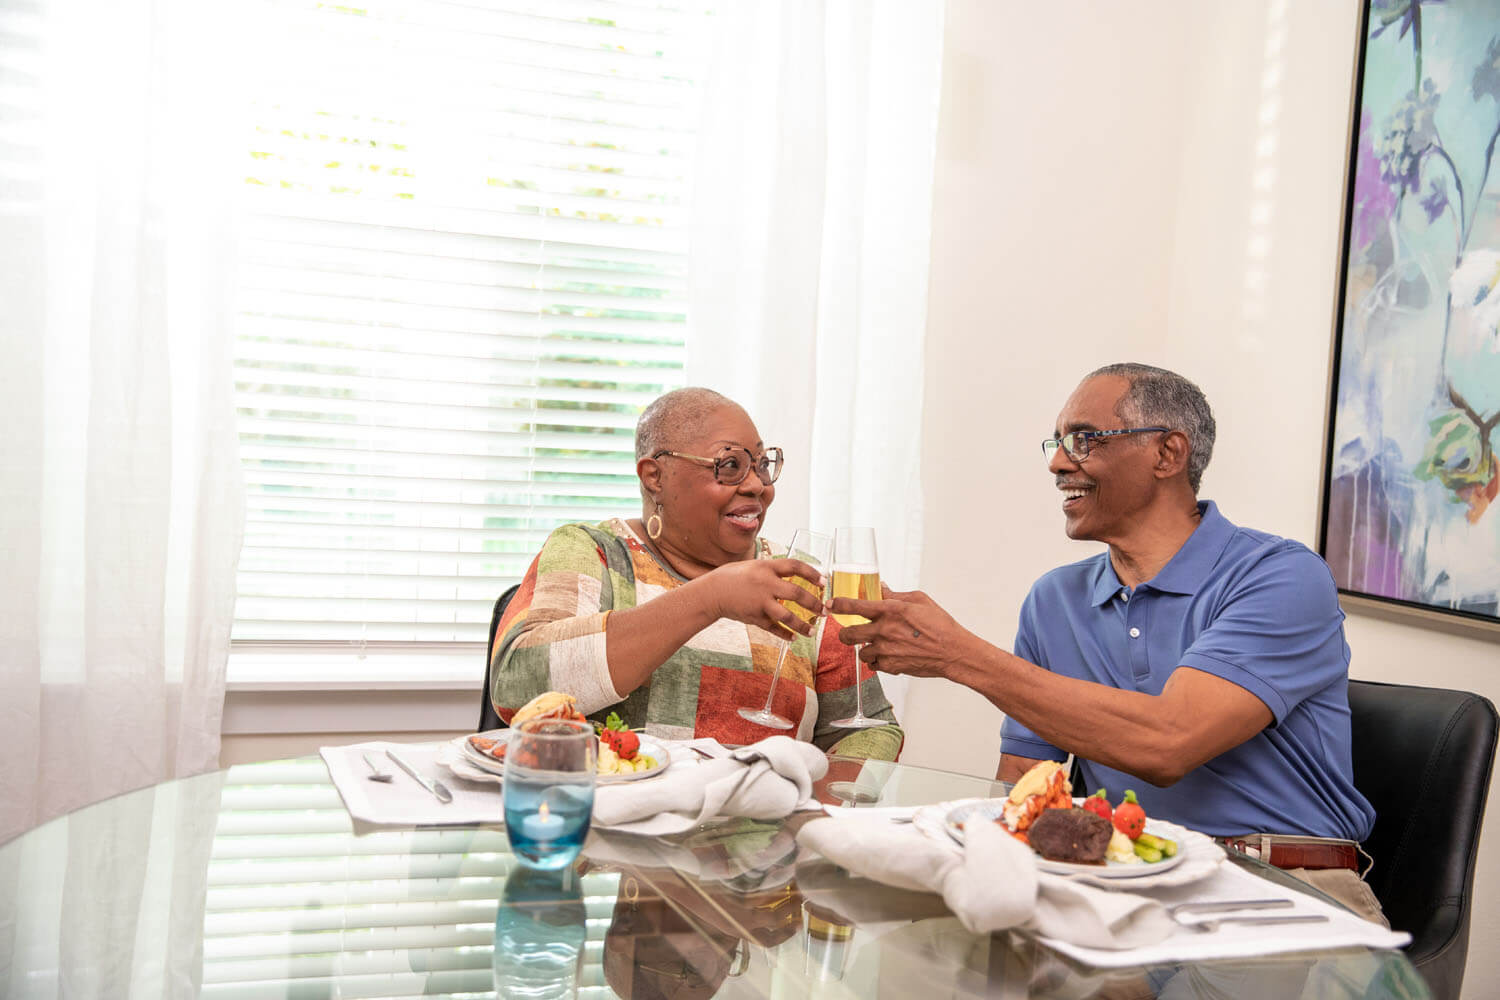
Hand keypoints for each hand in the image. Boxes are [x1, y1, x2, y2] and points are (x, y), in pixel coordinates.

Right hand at [697, 558, 824, 636]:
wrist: (711, 592)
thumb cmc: (733, 576)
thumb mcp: (753, 566)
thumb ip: (773, 570)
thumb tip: (794, 574)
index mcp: (766, 567)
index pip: (795, 566)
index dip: (812, 574)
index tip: (824, 582)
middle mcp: (765, 584)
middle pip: (796, 594)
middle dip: (814, 604)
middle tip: (824, 611)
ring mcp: (760, 602)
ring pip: (787, 616)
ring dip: (802, 625)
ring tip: (813, 631)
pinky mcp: (754, 617)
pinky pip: (773, 628)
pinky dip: (784, 634)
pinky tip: (793, 638)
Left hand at [828, 584, 976, 677]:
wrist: (953, 652)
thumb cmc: (940, 625)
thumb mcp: (920, 600)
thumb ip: (896, 595)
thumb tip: (881, 589)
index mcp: (890, 610)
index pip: (854, 606)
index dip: (837, 604)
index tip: (830, 605)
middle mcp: (884, 631)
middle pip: (847, 634)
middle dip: (846, 633)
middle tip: (850, 632)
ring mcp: (886, 651)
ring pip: (860, 652)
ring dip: (865, 648)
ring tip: (879, 645)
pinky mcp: (891, 666)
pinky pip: (873, 665)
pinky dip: (877, 661)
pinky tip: (888, 655)